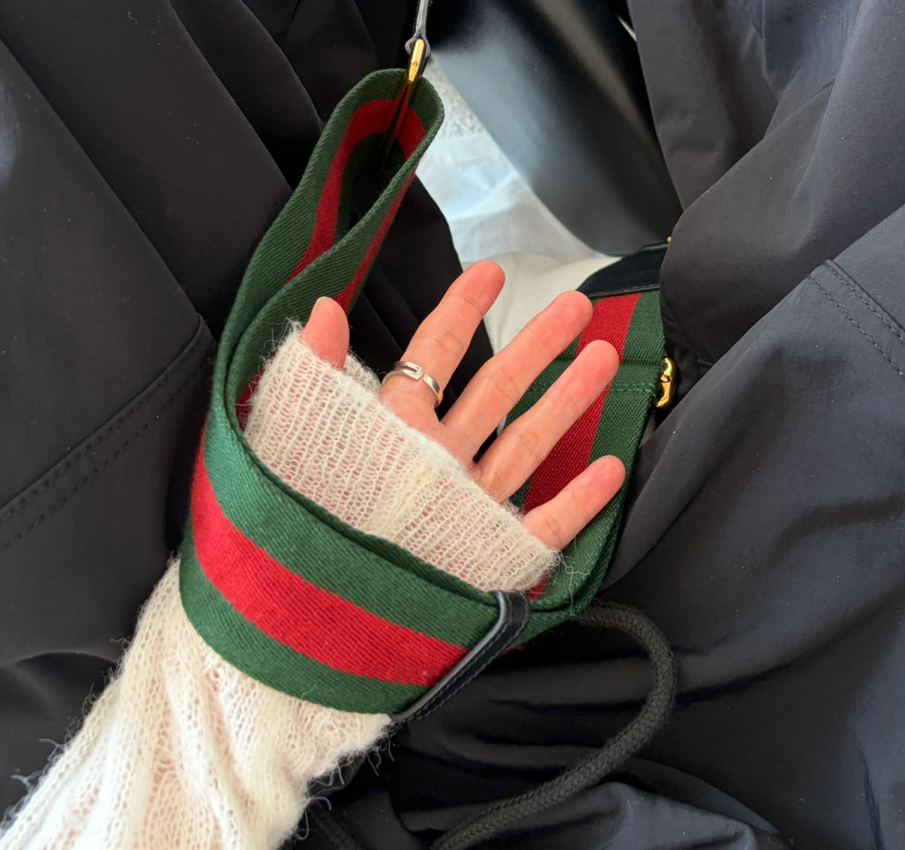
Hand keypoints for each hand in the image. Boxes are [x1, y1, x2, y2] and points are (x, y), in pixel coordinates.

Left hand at [299, 261, 624, 550]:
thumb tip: (322, 306)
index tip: (491, 271)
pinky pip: (545, 524)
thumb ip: (312, 377)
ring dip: (567, 399)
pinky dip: (581, 499)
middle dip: (538, 344)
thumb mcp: (297, 447)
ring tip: (604, 357)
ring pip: (527, 443)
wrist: (310, 633)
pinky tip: (610, 465)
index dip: (461, 310)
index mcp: (391, 430)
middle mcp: (434, 463)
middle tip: (576, 304)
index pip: (432, 354)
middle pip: (496, 389)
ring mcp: (465, 510)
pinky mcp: (488, 558)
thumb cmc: (294, 537)